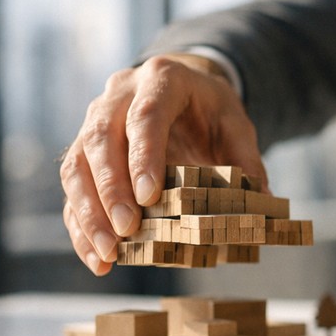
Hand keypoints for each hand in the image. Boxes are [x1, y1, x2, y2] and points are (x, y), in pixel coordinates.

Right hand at [60, 53, 265, 274]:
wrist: (185, 86)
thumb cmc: (211, 108)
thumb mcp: (236, 124)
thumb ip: (247, 159)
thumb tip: (261, 203)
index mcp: (162, 79)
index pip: (144, 117)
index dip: (143, 157)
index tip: (149, 197)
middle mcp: (118, 95)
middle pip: (100, 141)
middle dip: (111, 191)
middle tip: (127, 231)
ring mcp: (93, 120)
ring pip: (76, 165)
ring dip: (88, 213)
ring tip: (109, 253)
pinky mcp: (84, 150)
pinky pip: (73, 188)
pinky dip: (81, 224)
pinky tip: (98, 256)